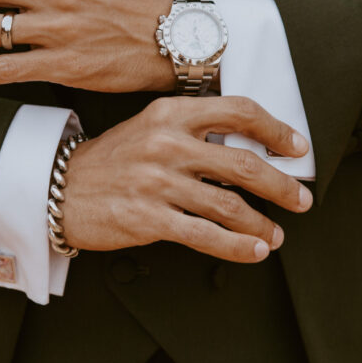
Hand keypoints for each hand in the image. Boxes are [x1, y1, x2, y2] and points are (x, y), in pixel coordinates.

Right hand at [59, 96, 312, 262]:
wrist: (60, 188)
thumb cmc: (114, 160)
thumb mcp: (151, 127)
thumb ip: (195, 130)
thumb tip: (252, 148)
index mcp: (171, 112)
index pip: (238, 111)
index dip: (276, 129)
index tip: (297, 147)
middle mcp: (167, 143)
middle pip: (243, 164)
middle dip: (281, 185)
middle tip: (301, 199)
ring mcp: (157, 182)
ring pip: (230, 206)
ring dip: (262, 224)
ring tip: (275, 234)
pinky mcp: (149, 217)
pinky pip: (206, 236)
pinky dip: (238, 247)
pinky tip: (255, 250)